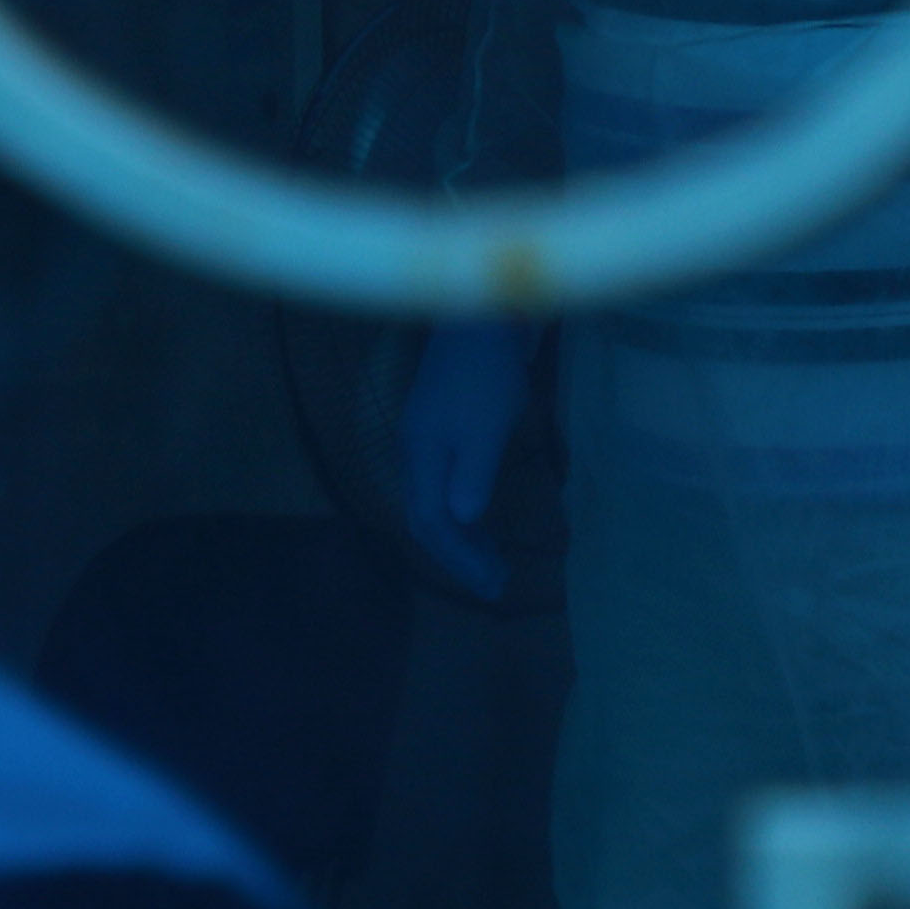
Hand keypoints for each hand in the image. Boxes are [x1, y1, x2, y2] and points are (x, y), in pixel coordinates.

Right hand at [401, 314, 532, 600]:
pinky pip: (438, 488)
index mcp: (422, 455)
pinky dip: (460, 515)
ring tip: (493, 562)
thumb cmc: (486, 375)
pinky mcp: (434, 432)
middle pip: (424, 518)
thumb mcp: (488, 427)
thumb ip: (472, 474)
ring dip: (460, 538)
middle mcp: (413, 453)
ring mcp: (420, 442)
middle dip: (458, 556)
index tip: (492, 585)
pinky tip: (480, 521)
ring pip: (430, 504)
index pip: (430, 522)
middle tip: (496, 585)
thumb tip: (461, 520)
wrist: (475, 323)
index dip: (458, 558)